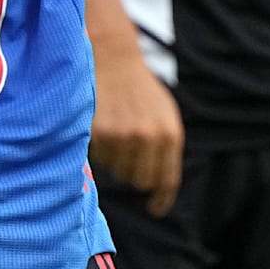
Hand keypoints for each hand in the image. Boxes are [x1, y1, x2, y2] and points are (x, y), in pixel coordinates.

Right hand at [90, 34, 182, 215]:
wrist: (114, 59)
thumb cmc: (140, 90)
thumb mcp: (164, 114)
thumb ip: (165, 147)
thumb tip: (158, 186)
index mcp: (170, 134)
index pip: (167, 180)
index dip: (161, 199)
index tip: (155, 209)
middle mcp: (148, 138)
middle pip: (141, 181)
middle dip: (135, 174)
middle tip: (129, 157)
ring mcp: (123, 136)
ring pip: (118, 171)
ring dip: (117, 160)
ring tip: (117, 133)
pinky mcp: (100, 133)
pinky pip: (100, 158)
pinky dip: (101, 150)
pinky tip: (104, 128)